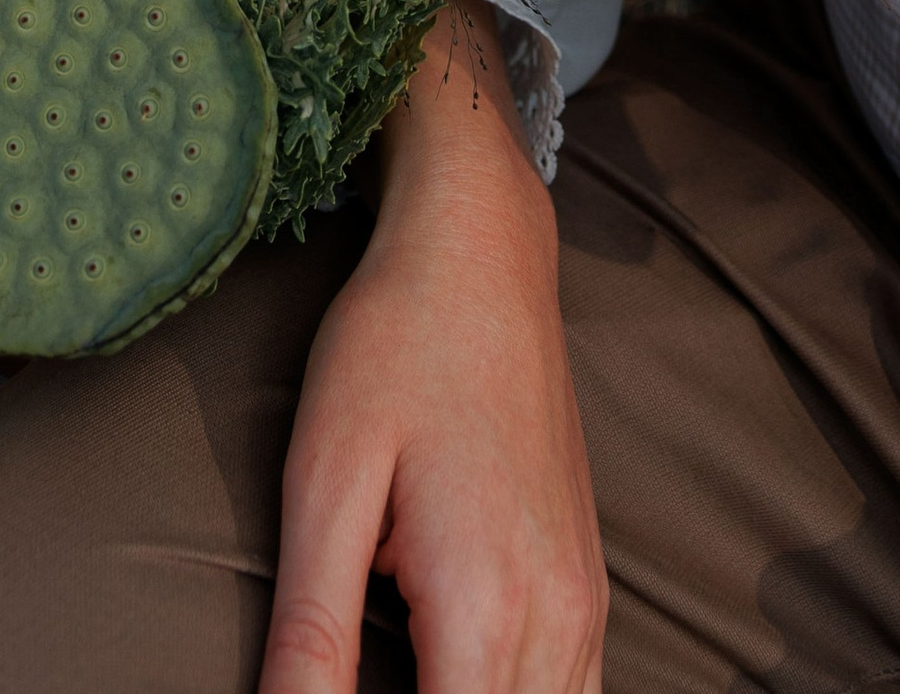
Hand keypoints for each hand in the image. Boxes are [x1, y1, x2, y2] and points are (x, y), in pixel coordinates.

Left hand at [260, 4, 605, 693]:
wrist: (479, 251)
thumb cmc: (393, 347)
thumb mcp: (326, 482)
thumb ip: (312, 634)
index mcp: (485, 606)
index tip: (327, 693)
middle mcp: (557, 617)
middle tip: (354, 668)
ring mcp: (585, 601)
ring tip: (399, 666)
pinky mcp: (588, 580)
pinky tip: (455, 675)